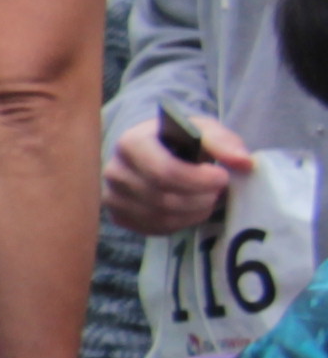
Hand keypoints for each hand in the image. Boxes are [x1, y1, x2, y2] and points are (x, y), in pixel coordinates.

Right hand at [107, 109, 238, 237]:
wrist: (151, 149)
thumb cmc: (178, 138)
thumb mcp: (201, 129)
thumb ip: (223, 142)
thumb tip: (244, 162)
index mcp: (131, 142)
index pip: (164, 172)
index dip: (199, 180)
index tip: (223, 177)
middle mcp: (114, 171)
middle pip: (163, 198)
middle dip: (200, 198)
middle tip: (218, 191)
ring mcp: (112, 196)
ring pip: (161, 217)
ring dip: (194, 212)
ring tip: (207, 199)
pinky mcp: (118, 216)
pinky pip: (155, 228)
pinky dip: (181, 222)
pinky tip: (191, 209)